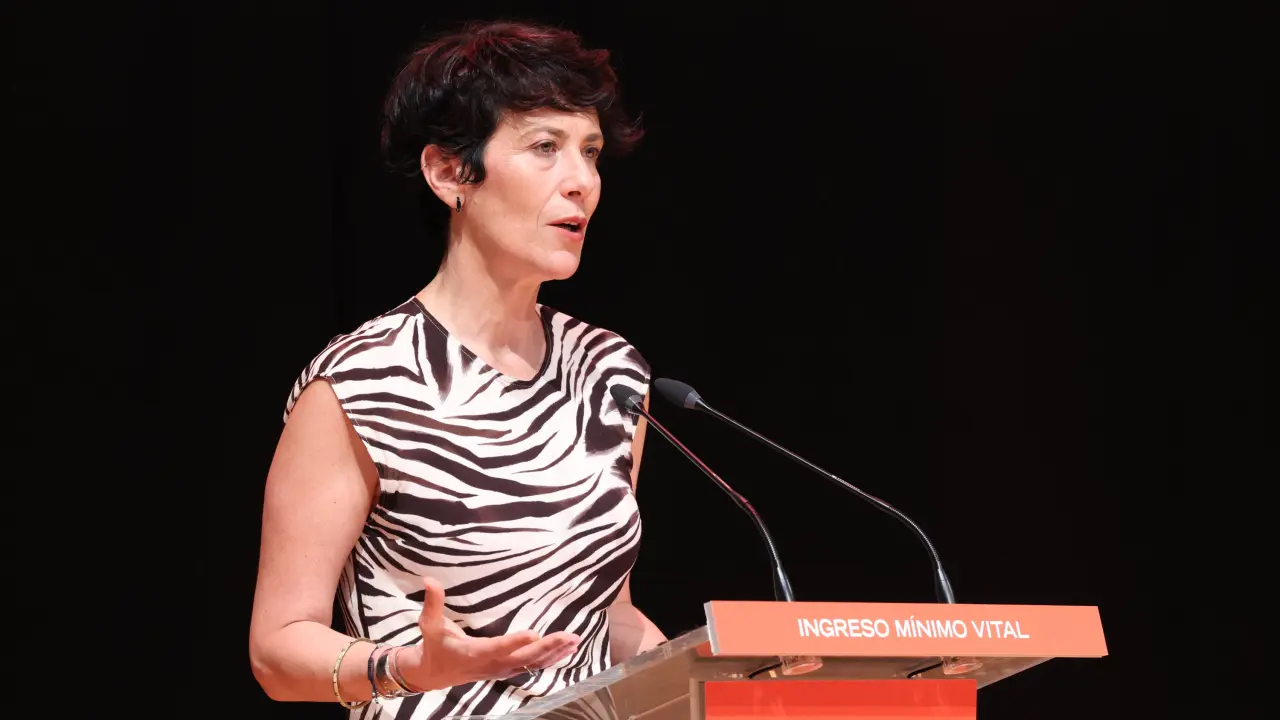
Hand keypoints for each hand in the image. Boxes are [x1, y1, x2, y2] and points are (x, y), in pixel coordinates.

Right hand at [399, 576, 580, 691]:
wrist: (434, 674)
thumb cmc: (435, 646)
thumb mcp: (429, 625)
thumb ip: (433, 603)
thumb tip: (429, 579)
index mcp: (474, 653)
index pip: (497, 648)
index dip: (515, 642)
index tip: (533, 634)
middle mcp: (492, 664)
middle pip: (524, 658)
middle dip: (548, 647)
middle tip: (569, 636)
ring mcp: (502, 669)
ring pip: (532, 664)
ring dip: (555, 653)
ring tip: (575, 641)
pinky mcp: (508, 670)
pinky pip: (533, 666)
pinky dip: (551, 659)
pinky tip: (568, 651)